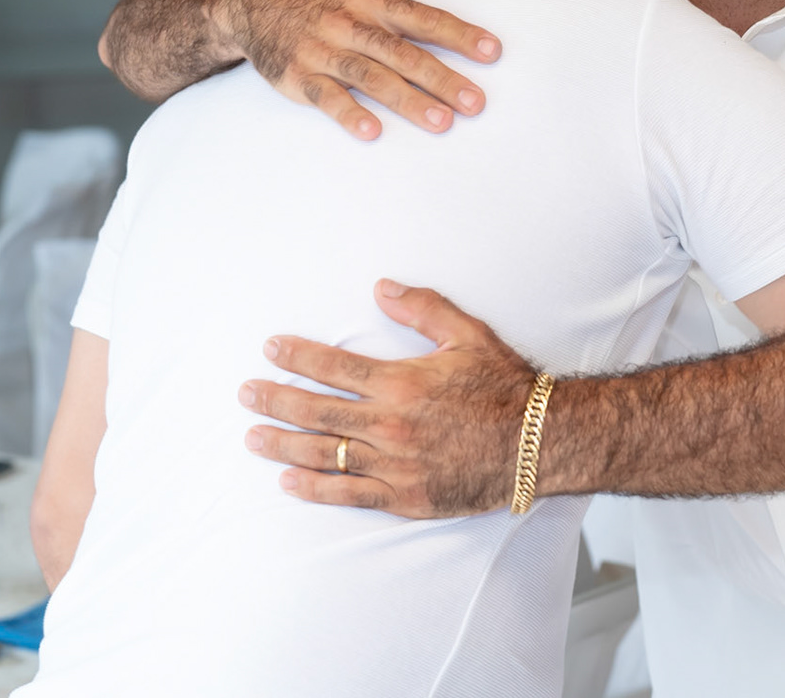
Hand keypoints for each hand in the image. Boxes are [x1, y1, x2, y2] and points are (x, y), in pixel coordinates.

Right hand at [218, 0, 501, 140]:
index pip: (422, 17)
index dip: (458, 34)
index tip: (492, 51)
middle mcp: (349, 23)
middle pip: (402, 52)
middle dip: (441, 78)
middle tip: (476, 103)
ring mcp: (322, 51)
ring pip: (370, 76)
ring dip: (406, 100)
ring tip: (441, 122)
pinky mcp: (298, 77)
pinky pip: (325, 97)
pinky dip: (347, 113)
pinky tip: (372, 131)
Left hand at [239, 280, 537, 516]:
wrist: (539, 442)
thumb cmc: (505, 386)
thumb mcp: (468, 334)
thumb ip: (423, 309)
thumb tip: (380, 288)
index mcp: (401, 382)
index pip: (333, 367)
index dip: (297, 356)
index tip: (271, 349)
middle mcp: (390, 425)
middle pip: (316, 411)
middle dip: (275, 400)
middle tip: (245, 393)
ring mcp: (395, 464)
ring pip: (325, 454)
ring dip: (283, 444)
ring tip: (252, 436)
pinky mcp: (405, 496)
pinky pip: (350, 494)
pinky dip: (315, 488)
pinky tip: (287, 481)